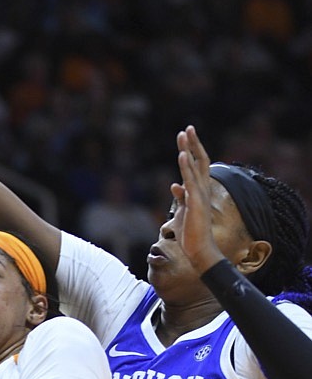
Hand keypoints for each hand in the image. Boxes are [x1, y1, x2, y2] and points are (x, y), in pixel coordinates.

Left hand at [170, 124, 223, 272]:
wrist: (199, 250)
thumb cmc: (191, 233)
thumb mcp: (183, 211)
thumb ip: (181, 197)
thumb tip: (175, 185)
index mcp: (199, 191)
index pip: (198, 166)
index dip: (194, 150)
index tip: (187, 136)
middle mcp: (202, 190)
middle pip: (200, 161)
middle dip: (193, 144)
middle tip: (187, 128)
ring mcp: (200, 195)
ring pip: (195, 167)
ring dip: (189, 150)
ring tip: (183, 134)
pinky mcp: (195, 203)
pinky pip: (191, 181)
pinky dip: (187, 168)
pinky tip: (182, 155)